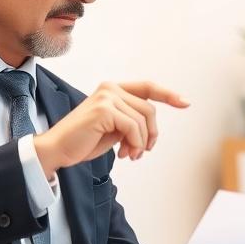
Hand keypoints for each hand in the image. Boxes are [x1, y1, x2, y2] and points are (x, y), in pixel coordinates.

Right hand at [33, 81, 188, 177]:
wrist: (58, 150)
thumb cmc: (84, 141)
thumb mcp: (114, 129)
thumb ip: (130, 122)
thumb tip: (150, 131)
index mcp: (112, 90)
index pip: (147, 87)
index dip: (168, 94)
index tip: (186, 103)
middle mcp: (110, 88)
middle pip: (149, 109)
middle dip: (150, 134)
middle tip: (141, 153)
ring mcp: (107, 97)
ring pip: (143, 120)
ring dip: (141, 143)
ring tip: (131, 155)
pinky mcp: (104, 109)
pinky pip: (133, 128)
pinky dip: (135, 143)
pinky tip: (125, 153)